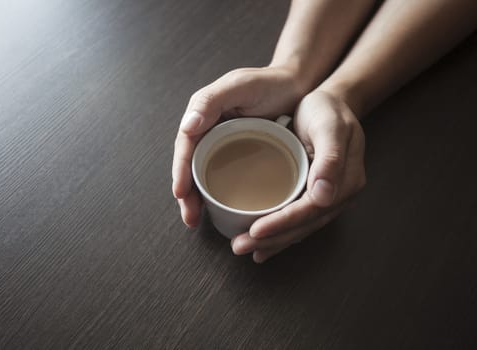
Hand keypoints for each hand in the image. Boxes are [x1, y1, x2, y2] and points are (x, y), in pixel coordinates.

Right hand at [172, 66, 306, 226]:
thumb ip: (211, 101)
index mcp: (202, 112)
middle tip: (189, 217)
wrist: (296, 86)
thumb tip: (187, 126)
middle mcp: (206, 128)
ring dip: (195, 197)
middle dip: (185, 192)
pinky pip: (218, 174)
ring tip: (195, 219)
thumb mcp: (240, 86)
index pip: (185, 146)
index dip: (180, 171)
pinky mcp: (235, 151)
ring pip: (201, 173)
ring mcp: (220, 141)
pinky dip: (213, 192)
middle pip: (189, 164)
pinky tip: (215, 209)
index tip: (180, 193)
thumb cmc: (270, 82)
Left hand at [231, 89, 365, 262]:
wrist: (332, 103)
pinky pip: (298, 219)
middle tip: (241, 246)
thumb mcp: (330, 127)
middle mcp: (339, 195)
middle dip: (273, 239)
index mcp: (346, 181)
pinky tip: (262, 242)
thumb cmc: (327, 110)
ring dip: (274, 241)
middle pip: (304, 225)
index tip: (256, 231)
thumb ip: (330, 159)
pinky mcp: (315, 195)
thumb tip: (323, 196)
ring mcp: (329, 197)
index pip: (310, 211)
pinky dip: (280, 232)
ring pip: (300, 227)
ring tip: (247, 249)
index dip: (283, 223)